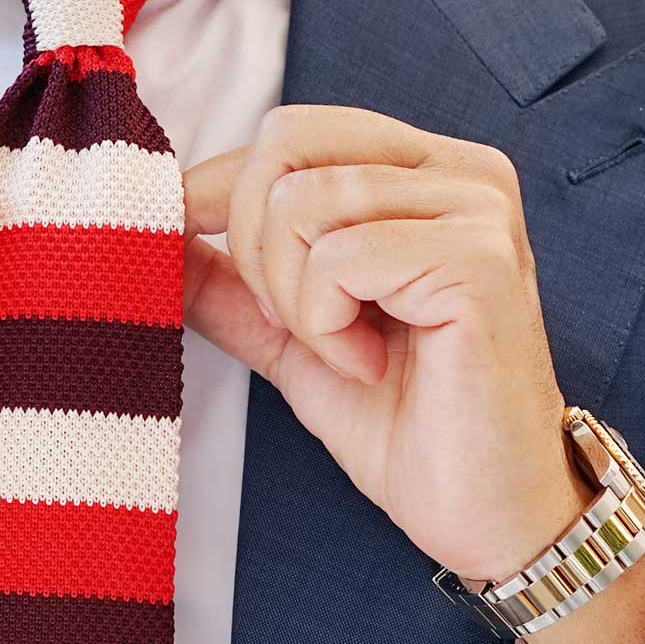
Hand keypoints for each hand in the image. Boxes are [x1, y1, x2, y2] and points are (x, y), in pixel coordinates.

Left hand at [181, 105, 583, 583]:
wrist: (490, 514)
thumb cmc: (412, 430)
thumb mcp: (297, 341)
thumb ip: (235, 284)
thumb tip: (154, 230)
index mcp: (428, 173)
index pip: (291, 129)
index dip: (221, 189)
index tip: (191, 249)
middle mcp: (463, 173)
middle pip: (286, 142)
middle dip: (253, 244)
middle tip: (295, 326)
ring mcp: (478, 210)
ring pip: (303, 203)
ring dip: (293, 298)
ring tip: (344, 352)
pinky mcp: (480, 261)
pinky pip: (339, 260)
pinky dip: (326, 327)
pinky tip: (369, 365)